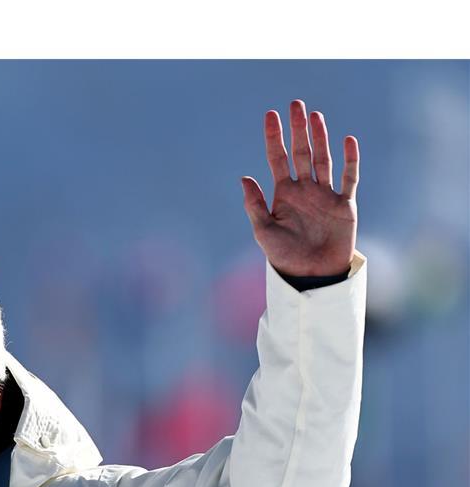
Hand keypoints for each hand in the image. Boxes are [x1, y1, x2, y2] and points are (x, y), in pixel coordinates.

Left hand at [240, 100, 358, 277]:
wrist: (311, 275)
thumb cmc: (284, 256)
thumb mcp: (263, 231)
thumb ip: (254, 205)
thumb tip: (244, 177)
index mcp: (283, 193)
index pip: (278, 158)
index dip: (274, 137)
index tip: (270, 115)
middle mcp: (304, 189)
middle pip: (301, 152)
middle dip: (298, 129)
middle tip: (295, 104)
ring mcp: (325, 195)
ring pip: (323, 159)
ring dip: (320, 137)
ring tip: (316, 116)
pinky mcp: (344, 205)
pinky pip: (349, 178)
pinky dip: (350, 160)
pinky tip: (348, 140)